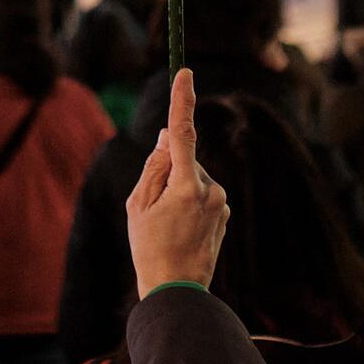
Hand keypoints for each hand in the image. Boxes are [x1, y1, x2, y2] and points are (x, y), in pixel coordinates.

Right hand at [125, 67, 229, 299]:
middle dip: (167, 170)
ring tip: (167, 224)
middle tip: (153, 207)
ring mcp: (221, 203)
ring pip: (193, 177)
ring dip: (178, 188)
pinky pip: (202, 194)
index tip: (185, 72)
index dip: (183, 100)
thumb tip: (167, 138)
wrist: (177, 291)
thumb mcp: (138, 204)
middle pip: (184, 160)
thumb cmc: (150, 248)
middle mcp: (211, 189)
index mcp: (188, 185)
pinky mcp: (225, 214)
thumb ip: (153, 166)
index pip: (184, 132)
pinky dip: (189, 202)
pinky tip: (180, 230)